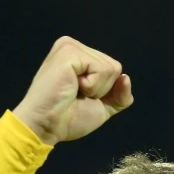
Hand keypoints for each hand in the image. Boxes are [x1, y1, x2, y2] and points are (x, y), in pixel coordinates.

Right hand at [13, 37, 132, 145]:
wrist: (47, 127)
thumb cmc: (68, 118)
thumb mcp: (102, 107)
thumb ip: (119, 95)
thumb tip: (126, 78)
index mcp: (80, 56)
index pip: (113, 69)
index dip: (105, 91)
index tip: (82, 97)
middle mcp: (74, 46)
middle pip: (115, 68)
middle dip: (101, 90)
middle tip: (76, 96)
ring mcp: (71, 47)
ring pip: (111, 69)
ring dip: (96, 89)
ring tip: (73, 91)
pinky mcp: (69, 52)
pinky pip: (102, 70)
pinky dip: (92, 86)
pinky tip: (72, 88)